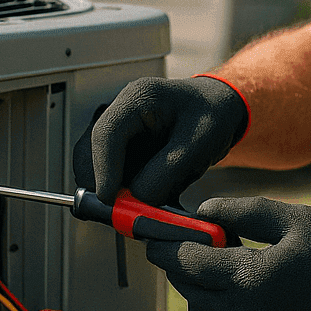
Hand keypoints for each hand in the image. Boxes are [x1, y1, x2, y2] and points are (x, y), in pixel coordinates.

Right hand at [71, 75, 248, 204]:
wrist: (220, 110)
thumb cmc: (213, 116)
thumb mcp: (199, 144)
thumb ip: (168, 172)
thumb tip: (137, 199)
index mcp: (139, 97)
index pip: (106, 133)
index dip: (103, 169)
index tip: (109, 199)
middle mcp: (121, 113)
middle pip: (90, 153)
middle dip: (102, 186)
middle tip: (124, 212)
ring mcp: (120, 133)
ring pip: (98, 171)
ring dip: (116, 194)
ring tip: (147, 206)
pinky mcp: (123, 152)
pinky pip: (114, 178)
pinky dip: (127, 196)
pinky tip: (151, 201)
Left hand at [146, 196, 310, 310]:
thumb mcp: (292, 217)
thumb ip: (241, 210)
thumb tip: (202, 210)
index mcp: (248, 279)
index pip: (185, 261)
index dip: (164, 244)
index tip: (152, 231)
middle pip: (188, 289)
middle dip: (184, 263)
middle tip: (194, 242)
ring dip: (201, 289)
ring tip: (226, 266)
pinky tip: (242, 293)